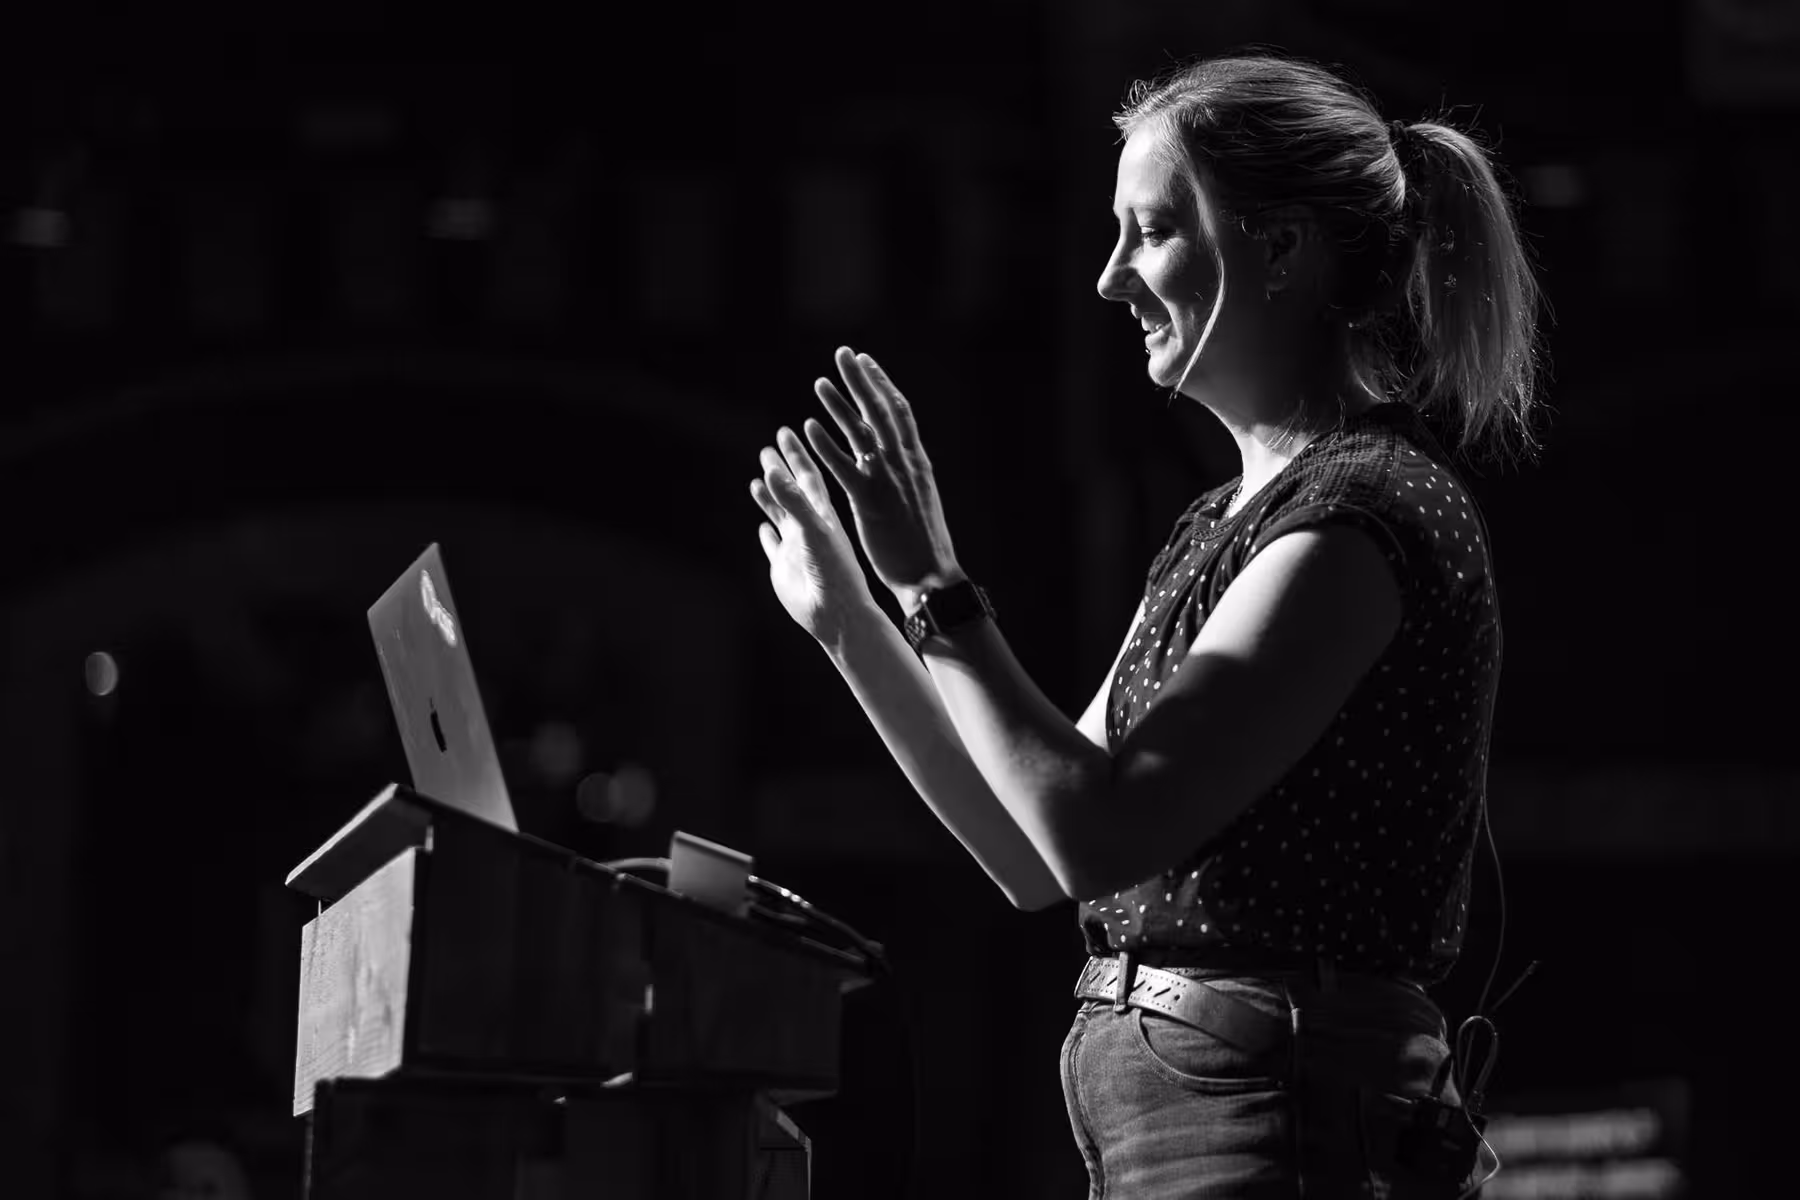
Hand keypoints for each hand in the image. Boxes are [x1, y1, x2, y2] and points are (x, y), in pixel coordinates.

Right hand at [750, 425, 878, 642]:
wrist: (837, 614)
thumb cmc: (835, 572)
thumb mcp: (813, 530)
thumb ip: (793, 502)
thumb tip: (773, 470)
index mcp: (822, 514)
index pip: (807, 476)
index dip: (795, 454)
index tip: (785, 432)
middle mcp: (809, 527)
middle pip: (792, 491)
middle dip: (781, 470)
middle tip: (768, 448)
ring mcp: (797, 547)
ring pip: (781, 516)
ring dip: (771, 498)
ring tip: (759, 479)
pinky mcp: (785, 568)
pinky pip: (774, 547)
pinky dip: (768, 535)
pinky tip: (763, 527)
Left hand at [802, 347, 961, 606]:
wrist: (931, 576)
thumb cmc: (923, 543)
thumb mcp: (920, 498)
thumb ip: (907, 472)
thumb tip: (897, 455)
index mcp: (917, 461)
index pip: (899, 412)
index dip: (881, 384)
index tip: (865, 362)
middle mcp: (905, 464)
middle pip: (882, 411)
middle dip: (862, 380)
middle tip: (843, 354)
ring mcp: (889, 481)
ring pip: (863, 433)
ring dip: (840, 406)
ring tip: (819, 383)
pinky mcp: (871, 502)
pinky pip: (845, 467)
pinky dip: (827, 445)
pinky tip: (809, 427)